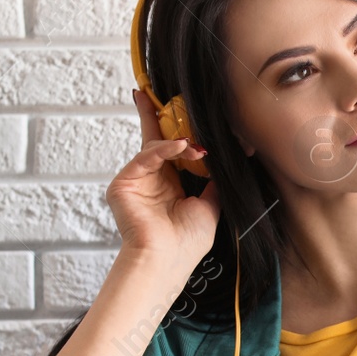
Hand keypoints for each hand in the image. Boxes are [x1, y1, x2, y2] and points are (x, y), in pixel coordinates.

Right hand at [107, 89, 222, 276]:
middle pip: (156, 138)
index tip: (187, 109)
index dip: (180, 131)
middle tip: (168, 94)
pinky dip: (165, 149)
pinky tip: (183, 147)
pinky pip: (146, 156)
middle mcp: (152, 180)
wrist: (166, 260)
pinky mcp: (124, 183)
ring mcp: (137, 180)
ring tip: (196, 146)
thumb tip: (232, 157)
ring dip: (178, 141)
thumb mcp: (210, 205)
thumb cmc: (187, 242)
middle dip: (161, 115)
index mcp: (171, 185)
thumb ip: (215, 180)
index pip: (174, 150)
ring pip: (154, 145)